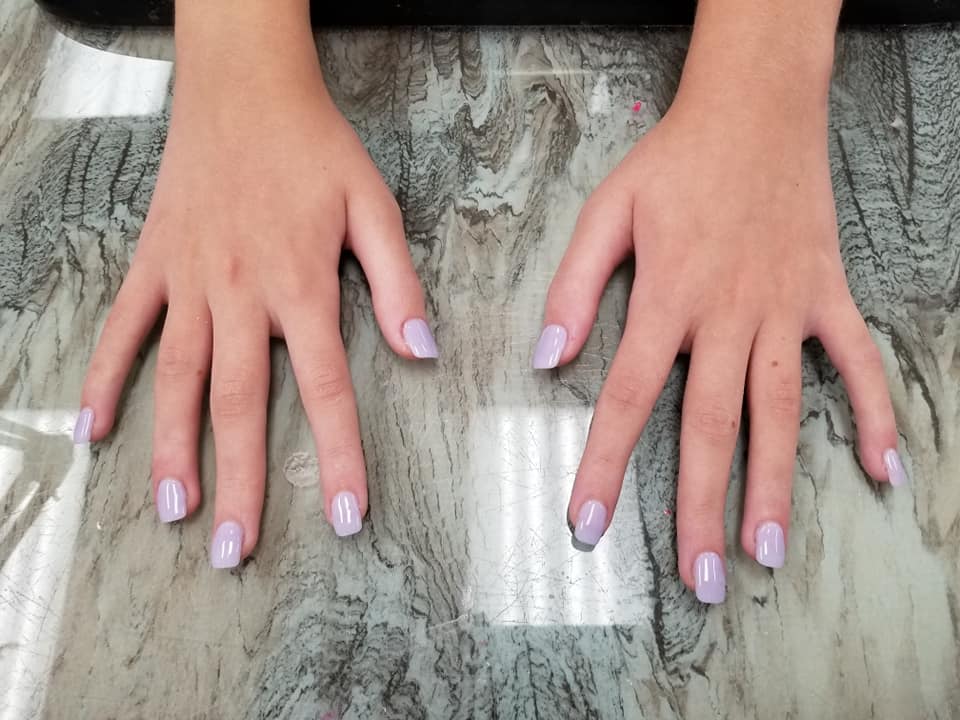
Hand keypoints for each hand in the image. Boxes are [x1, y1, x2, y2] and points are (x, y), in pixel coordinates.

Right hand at [76, 61, 435, 566]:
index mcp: (300, 286)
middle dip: (240, 481)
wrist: (244, 89)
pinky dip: (105, 378)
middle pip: (241, 403)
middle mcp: (241, 294)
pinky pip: (123, 329)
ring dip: (173, 448)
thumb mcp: (374, 207)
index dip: (337, 456)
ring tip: (174, 511)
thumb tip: (423, 352)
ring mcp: (189, 282)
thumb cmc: (315, 148)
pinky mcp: (154, 265)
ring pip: (179, 378)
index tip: (343, 517)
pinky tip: (92, 429)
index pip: (325, 388)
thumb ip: (398, 283)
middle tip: (234, 551)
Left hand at [534, 99, 903, 601]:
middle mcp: (727, 314)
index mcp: (667, 298)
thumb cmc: (674, 163)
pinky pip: (856, 360)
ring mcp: (784, 308)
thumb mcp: (606, 212)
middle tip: (702, 580)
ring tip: (769, 553)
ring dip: (777, 485)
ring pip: (779, 409)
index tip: (586, 526)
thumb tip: (546, 357)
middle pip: (709, 425)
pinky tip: (885, 468)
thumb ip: (574, 286)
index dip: (603, 464)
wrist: (754, 110)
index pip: (627, 397)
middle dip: (701, 507)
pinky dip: (873, 412)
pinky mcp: (826, 295)